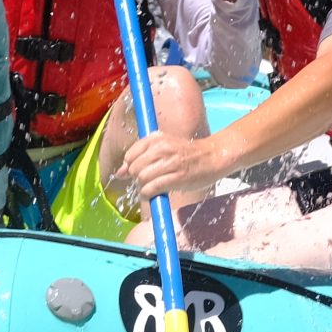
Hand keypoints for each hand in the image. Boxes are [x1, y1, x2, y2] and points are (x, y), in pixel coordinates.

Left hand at [115, 128, 231, 204]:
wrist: (212, 157)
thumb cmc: (186, 154)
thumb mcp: (163, 148)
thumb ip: (140, 158)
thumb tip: (119, 173)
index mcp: (157, 137)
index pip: (130, 155)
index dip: (131, 167)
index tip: (139, 171)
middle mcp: (162, 147)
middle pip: (135, 168)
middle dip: (137, 177)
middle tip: (148, 180)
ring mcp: (170, 162)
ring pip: (142, 178)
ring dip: (143, 187)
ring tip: (152, 187)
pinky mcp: (177, 176)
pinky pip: (152, 188)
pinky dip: (148, 194)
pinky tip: (152, 194)